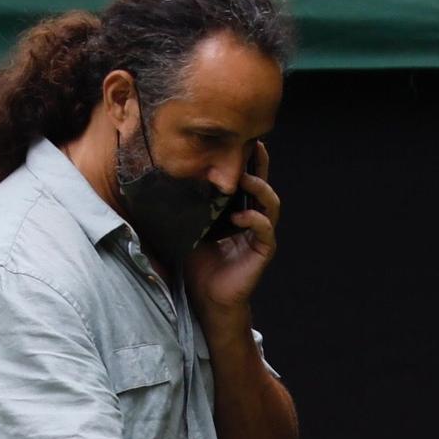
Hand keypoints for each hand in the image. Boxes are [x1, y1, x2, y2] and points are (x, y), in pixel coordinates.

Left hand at [184, 142, 278, 318]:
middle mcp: (252, 219)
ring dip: (260, 187)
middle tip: (252, 144)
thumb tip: (168, 178)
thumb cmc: (198, 264)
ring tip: (246, 179)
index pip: (245, 180)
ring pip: (270, 203)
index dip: (245, 160)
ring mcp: (259, 235)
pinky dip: (255, 220)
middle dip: (260, 164)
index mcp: (237, 210)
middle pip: (262, 184)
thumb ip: (189, 205)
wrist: (207, 298)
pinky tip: (241, 216)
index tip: (237, 140)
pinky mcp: (262, 251)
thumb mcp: (190, 227)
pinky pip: (265, 230)